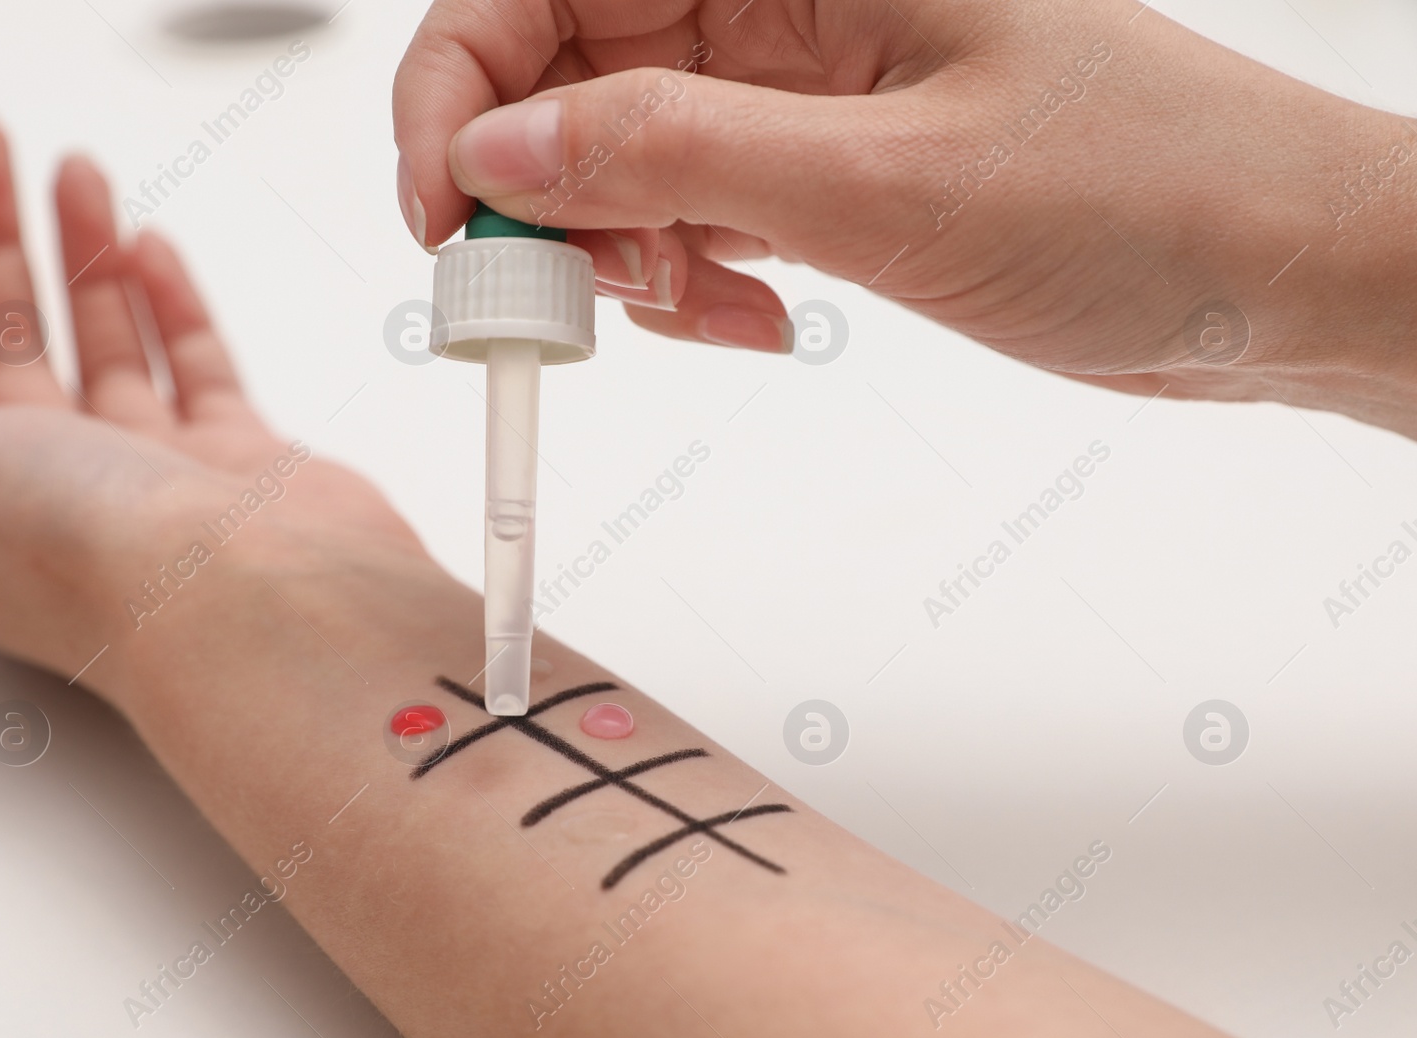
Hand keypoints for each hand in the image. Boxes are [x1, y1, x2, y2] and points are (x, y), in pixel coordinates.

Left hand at [0, 111, 421, 685]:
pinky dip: (168, 304)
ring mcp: (155, 478)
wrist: (250, 602)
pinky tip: (148, 249)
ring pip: (102, 341)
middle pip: (7, 341)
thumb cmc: (95, 557)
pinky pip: (194, 366)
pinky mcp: (238, 464)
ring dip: (79, 251)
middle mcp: (58, 495)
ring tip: (74, 173)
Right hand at [393, 0, 1416, 432]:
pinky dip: (690, 284)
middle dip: (535, 192)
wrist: (1274, 275)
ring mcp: (794, 92)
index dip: (463, 85)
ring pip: (617, 157)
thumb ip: (675, 153)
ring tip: (705, 313)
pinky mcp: (818, 172)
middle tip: (549, 299)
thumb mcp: (885, 180)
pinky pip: (691, 217)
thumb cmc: (1147, 190)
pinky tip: (757, 321)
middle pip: (563, 72)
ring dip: (619, 254)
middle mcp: (778, 5)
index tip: (447, 211)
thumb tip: (499, 152)